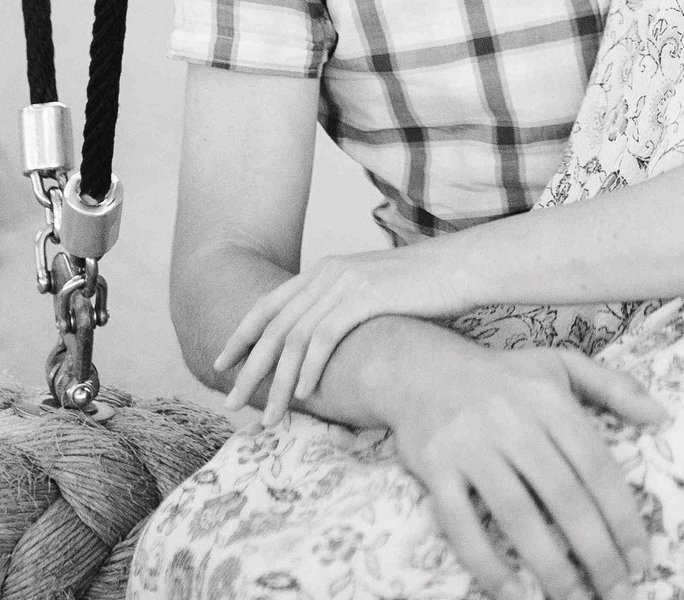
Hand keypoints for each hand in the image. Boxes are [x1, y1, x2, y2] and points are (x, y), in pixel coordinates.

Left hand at [219, 246, 475, 421]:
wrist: (462, 267)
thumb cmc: (424, 289)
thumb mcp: (374, 294)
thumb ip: (345, 310)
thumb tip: (326, 344)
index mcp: (325, 271)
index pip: (268, 305)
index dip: (241, 335)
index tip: (221, 364)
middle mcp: (327, 273)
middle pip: (273, 326)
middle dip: (248, 367)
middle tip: (230, 400)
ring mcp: (344, 283)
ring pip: (295, 338)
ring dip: (279, 382)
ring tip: (270, 415)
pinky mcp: (364, 296)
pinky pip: (325, 337)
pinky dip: (310, 368)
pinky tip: (305, 395)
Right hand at [386, 341, 664, 599]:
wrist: (420, 367)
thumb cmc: (503, 375)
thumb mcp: (561, 365)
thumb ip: (614, 386)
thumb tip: (663, 416)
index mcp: (550, 399)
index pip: (597, 465)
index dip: (623, 516)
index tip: (642, 558)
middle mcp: (513, 420)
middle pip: (564, 496)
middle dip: (597, 552)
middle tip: (619, 592)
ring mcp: (471, 444)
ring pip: (516, 513)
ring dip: (549, 565)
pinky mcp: (435, 466)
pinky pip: (459, 522)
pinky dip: (485, 562)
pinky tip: (512, 592)